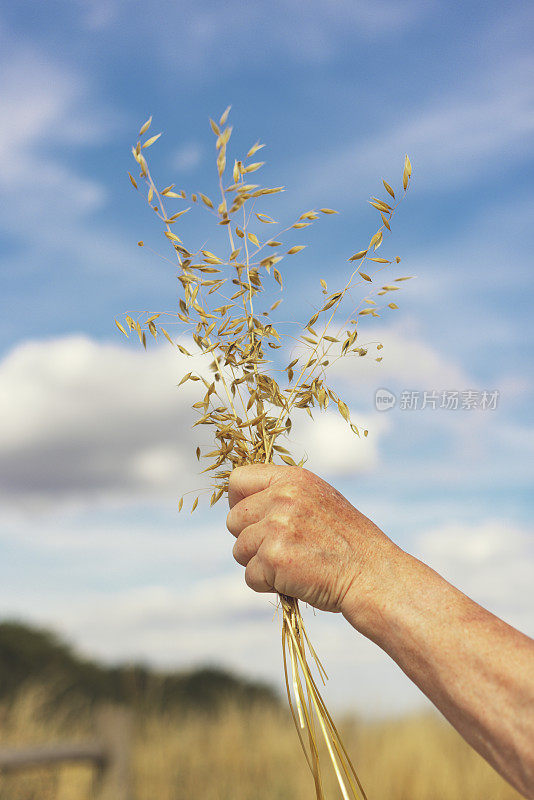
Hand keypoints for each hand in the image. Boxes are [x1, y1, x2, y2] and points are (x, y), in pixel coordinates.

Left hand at [226, 464, 400, 616]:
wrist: (374, 576)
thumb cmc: (348, 544)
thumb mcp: (320, 501)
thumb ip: (284, 496)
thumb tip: (242, 503)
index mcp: (294, 479)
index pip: (238, 479)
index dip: (238, 502)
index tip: (250, 518)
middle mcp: (283, 497)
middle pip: (233, 519)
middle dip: (249, 539)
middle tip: (279, 550)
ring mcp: (277, 527)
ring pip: (239, 550)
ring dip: (259, 564)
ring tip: (292, 566)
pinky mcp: (274, 558)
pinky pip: (250, 576)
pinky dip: (267, 585)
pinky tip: (295, 581)